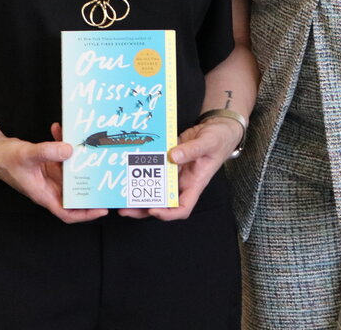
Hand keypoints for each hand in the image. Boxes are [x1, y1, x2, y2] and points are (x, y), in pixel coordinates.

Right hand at [0, 123, 106, 223]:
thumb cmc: (4, 159)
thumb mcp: (27, 155)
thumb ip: (47, 152)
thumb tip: (70, 150)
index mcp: (43, 194)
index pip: (67, 213)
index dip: (85, 214)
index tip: (102, 209)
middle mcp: (47, 187)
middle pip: (73, 193)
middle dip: (89, 184)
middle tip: (105, 173)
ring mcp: (47, 175)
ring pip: (68, 172)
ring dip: (77, 159)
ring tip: (87, 146)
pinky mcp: (45, 163)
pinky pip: (59, 156)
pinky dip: (61, 144)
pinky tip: (60, 130)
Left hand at [117, 115, 242, 220]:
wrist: (217, 128)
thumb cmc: (219, 139)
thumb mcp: (209, 143)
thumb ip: (192, 150)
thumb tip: (173, 156)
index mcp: (195, 183)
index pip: (182, 208)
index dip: (167, 213)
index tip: (153, 209)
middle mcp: (182, 181)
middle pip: (162, 203)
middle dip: (143, 208)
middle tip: (124, 208)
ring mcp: (174, 172)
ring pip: (155, 188)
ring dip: (139, 192)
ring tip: (121, 194)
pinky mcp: (168, 160)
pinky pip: (154, 169)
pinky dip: (143, 171)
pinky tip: (129, 170)